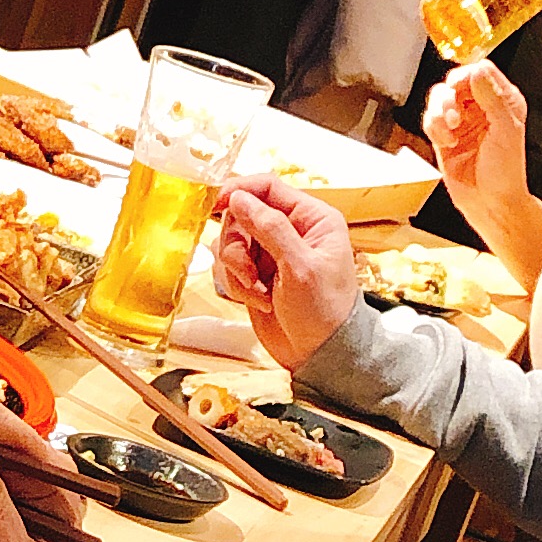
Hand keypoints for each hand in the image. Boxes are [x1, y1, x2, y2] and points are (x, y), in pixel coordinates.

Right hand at [212, 174, 360, 371]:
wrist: (320, 355)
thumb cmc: (325, 313)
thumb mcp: (300, 268)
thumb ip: (270, 228)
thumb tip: (238, 197)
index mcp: (312, 219)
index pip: (267, 187)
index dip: (238, 191)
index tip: (215, 203)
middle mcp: (291, 230)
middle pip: (242, 215)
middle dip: (237, 246)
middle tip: (247, 272)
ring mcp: (271, 252)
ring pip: (230, 242)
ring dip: (236, 269)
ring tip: (257, 292)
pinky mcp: (255, 273)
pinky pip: (228, 266)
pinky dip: (236, 284)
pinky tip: (258, 300)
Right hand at [424, 60, 527, 218]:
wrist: (489, 202)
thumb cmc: (505, 171)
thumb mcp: (506, 130)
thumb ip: (493, 99)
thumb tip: (477, 71)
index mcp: (502, 101)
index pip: (481, 71)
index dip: (468, 76)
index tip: (462, 89)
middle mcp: (481, 107)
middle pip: (455, 81)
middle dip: (449, 96)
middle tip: (454, 114)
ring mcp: (461, 121)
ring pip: (438, 97)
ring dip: (438, 111)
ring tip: (450, 129)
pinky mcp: (444, 135)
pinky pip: (429, 118)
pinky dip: (433, 127)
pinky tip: (446, 142)